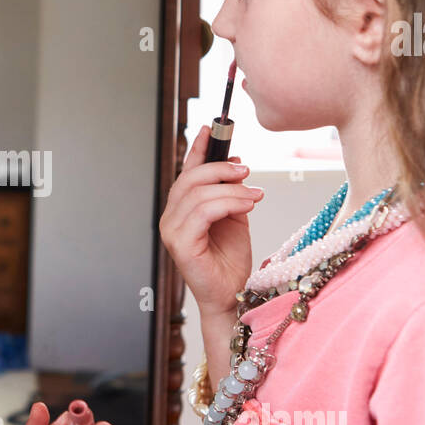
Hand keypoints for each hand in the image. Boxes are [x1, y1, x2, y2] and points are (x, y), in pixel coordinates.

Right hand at [158, 127, 262, 314]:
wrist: (232, 294)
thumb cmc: (230, 261)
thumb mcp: (234, 215)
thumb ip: (230, 191)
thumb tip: (235, 162)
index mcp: (181, 209)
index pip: (185, 172)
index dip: (197, 149)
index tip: (212, 129)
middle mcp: (171, 218)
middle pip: (189, 179)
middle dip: (220, 168)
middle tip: (246, 170)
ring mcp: (172, 231)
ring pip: (199, 194)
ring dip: (232, 190)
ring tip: (253, 194)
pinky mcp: (181, 244)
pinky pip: (203, 212)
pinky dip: (228, 203)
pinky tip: (247, 204)